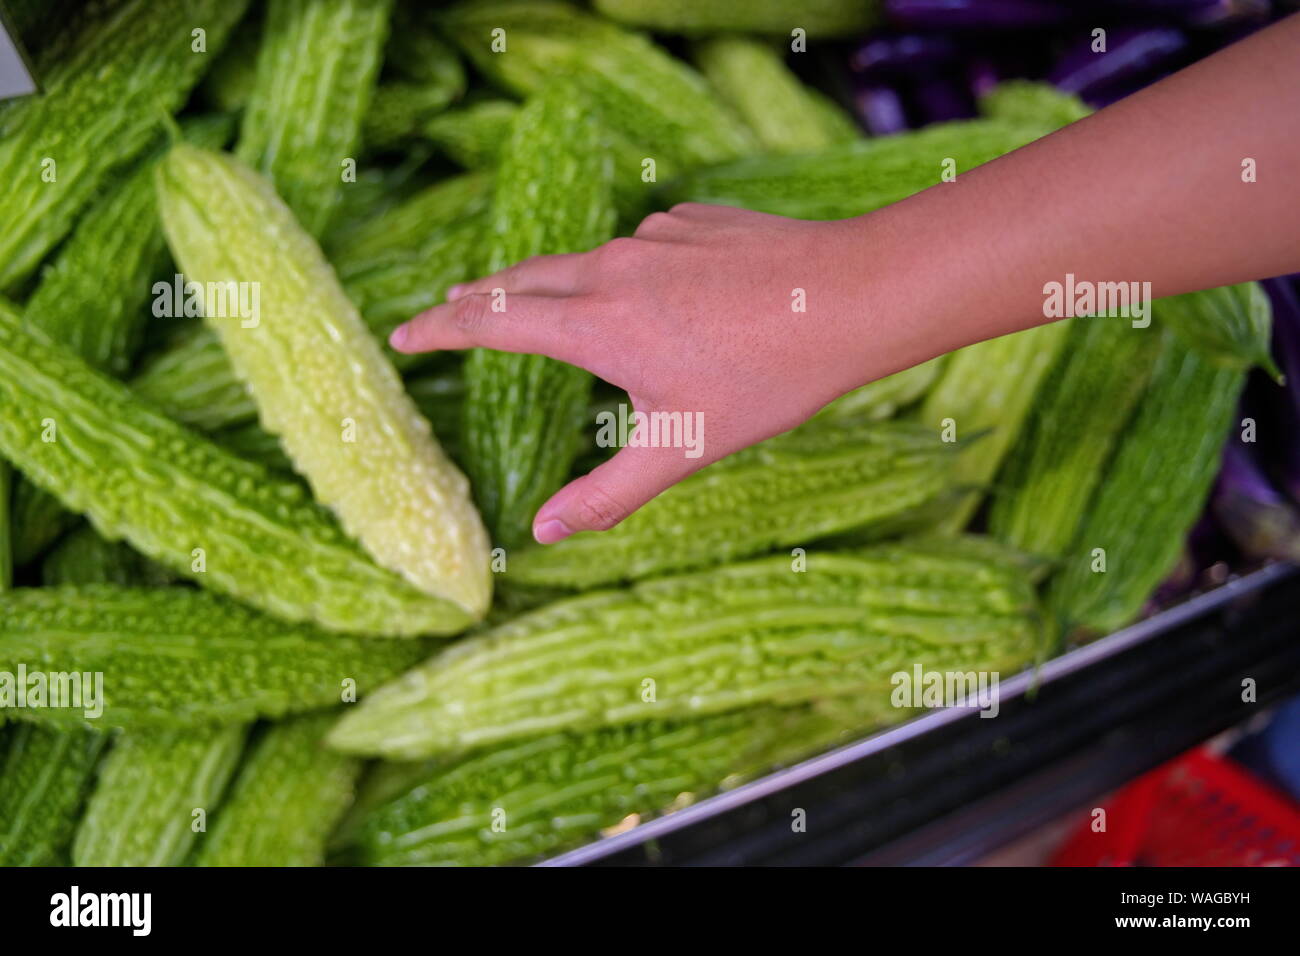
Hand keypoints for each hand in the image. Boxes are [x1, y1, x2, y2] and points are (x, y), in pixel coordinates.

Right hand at [390, 203, 886, 543]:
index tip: (403, 332)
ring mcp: (654, 237)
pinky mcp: (693, 222)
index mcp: (595, 323)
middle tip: (448, 309)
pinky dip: (620, 269)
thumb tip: (542, 535)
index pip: (490, 320)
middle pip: (521, 279)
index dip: (439, 327)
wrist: (850, 295)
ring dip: (547, 282)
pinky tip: (648, 290)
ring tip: (536, 301)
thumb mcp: (681, 448)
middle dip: (478, 298)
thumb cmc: (767, 378)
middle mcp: (612, 268)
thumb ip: (608, 493)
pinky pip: (640, 247)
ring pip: (581, 260)